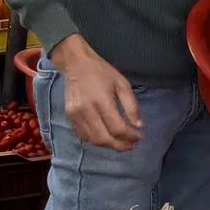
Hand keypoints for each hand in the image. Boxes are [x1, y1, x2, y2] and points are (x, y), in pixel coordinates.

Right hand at [50, 36, 143, 150]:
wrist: (76, 64)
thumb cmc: (102, 72)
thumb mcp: (122, 84)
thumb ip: (131, 106)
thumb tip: (138, 126)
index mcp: (102, 101)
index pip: (117, 128)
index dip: (131, 137)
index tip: (139, 136)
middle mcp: (86, 110)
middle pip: (105, 138)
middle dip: (121, 145)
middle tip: (131, 144)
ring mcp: (75, 115)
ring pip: (93, 140)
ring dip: (109, 145)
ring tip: (120, 142)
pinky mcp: (70, 117)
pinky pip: (83, 135)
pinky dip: (96, 140)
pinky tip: (106, 137)